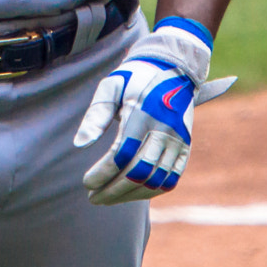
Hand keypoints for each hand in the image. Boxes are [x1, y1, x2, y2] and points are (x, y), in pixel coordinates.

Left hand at [73, 19, 234, 205]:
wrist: (173, 67)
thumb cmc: (134, 78)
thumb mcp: (111, 87)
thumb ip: (95, 115)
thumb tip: (80, 145)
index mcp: (142, 113)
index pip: (121, 154)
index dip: (102, 173)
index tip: (86, 182)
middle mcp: (164, 129)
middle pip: (138, 172)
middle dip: (112, 190)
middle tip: (92, 197)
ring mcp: (178, 140)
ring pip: (155, 180)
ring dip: (129, 195)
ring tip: (107, 198)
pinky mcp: (186, 147)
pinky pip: (171, 179)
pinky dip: (151, 192)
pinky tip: (132, 193)